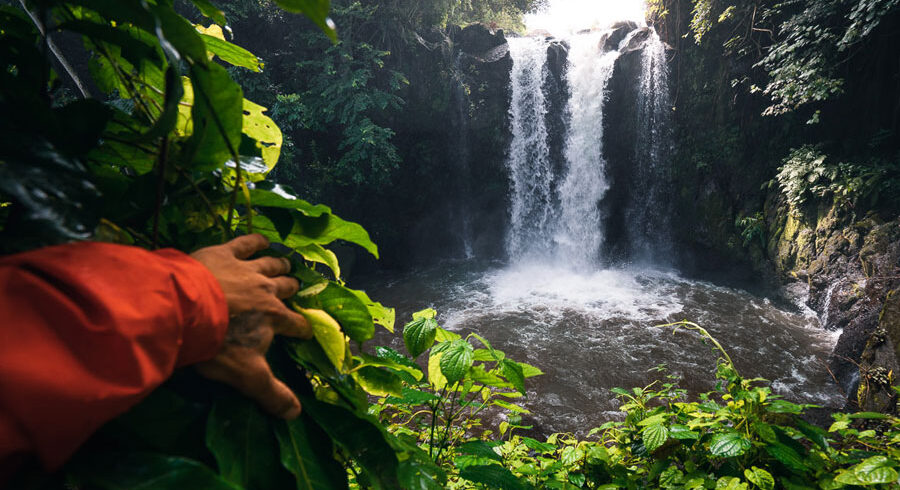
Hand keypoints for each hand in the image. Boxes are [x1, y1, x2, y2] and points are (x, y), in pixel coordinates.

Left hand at [190, 234, 310, 418]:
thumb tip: (296, 415)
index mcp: (275, 318)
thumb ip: (271, 393)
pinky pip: (246, 243)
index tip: (305, 332)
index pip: (295, 324)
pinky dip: (255, 241)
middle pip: (286, 288)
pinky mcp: (225, 253)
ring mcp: (246, 269)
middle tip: (294, 290)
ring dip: (280, 265)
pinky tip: (261, 239)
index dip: (302, 329)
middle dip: (291, 290)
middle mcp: (267, 290)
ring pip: (271, 264)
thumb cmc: (217, 344)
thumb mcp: (245, 374)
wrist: (185, 309)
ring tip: (286, 264)